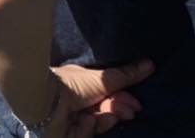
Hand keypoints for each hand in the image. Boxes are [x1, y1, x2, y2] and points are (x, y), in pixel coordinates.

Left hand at [38, 60, 154, 136]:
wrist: (44, 101)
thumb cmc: (71, 85)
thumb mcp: (103, 79)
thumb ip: (125, 75)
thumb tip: (150, 64)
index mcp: (81, 85)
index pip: (107, 95)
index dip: (123, 100)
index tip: (137, 105)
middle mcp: (76, 101)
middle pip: (104, 110)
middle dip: (118, 111)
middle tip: (129, 112)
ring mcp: (71, 118)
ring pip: (98, 123)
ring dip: (104, 119)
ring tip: (105, 115)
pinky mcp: (68, 133)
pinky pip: (85, 133)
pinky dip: (87, 128)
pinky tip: (83, 120)